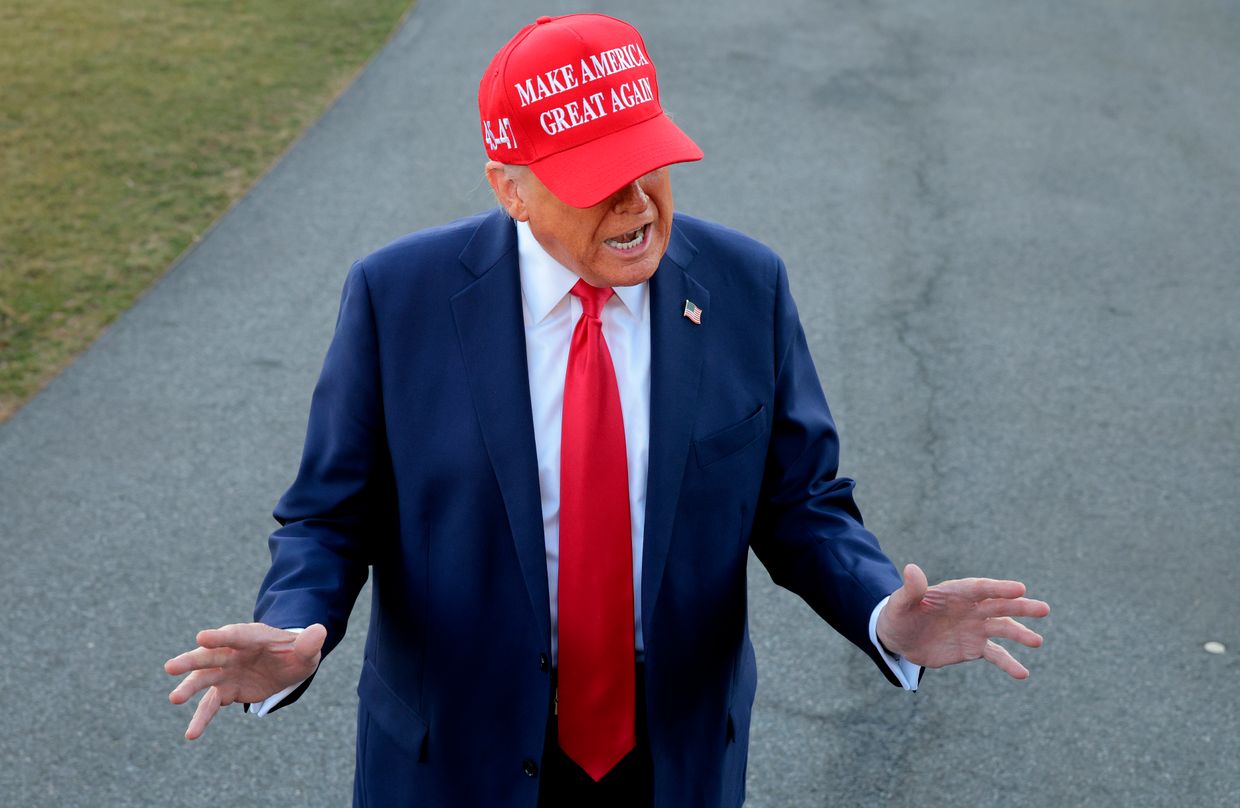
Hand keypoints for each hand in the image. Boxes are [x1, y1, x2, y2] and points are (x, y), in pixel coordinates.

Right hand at [164, 622, 325, 738]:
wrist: (287, 665)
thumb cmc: (295, 652)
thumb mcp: (306, 649)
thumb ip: (309, 642)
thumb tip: (320, 631)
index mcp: (251, 636)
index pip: (235, 635)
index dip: (220, 636)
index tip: (202, 637)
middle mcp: (232, 652)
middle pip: (210, 655)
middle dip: (192, 660)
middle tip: (170, 667)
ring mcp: (226, 672)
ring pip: (204, 680)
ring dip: (189, 689)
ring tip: (174, 699)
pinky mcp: (226, 690)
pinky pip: (210, 706)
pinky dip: (201, 719)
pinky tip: (191, 735)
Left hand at [876, 564, 1048, 678]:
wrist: (899, 638)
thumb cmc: (899, 615)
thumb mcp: (900, 603)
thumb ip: (910, 589)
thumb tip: (911, 569)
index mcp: (956, 592)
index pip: (981, 588)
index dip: (999, 588)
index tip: (1020, 589)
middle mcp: (971, 608)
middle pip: (999, 605)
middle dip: (1021, 607)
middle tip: (1044, 609)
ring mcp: (975, 628)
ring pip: (1003, 629)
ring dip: (1020, 634)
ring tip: (1037, 641)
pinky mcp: (974, 647)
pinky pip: (996, 655)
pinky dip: (1009, 664)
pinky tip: (1023, 673)